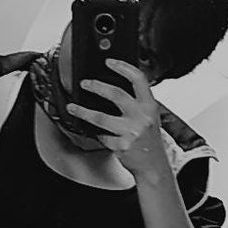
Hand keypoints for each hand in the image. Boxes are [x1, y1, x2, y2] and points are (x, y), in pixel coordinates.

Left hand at [66, 58, 169, 179]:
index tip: (109, 62)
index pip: (138, 79)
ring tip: (74, 108)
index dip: (123, 67)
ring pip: (101, 117)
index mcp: (150, 106)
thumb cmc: (150, 141)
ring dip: (83, 112)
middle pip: (116, 94)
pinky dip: (97, 134)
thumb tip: (115, 87)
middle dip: (97, 86)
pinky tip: (94, 132)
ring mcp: (131, 132)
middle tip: (84, 84)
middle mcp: (142, 117)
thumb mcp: (150, 117)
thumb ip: (138, 103)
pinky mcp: (121, 146)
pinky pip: (102, 137)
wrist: (153, 166)